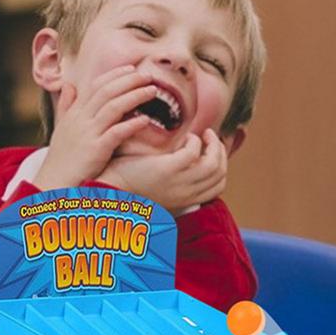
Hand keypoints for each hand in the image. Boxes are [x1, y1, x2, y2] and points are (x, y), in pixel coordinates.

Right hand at [33, 66, 156, 190]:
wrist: (54, 182)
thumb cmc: (62, 158)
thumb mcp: (62, 128)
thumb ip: (67, 106)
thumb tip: (69, 85)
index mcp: (75, 112)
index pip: (96, 85)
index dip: (115, 75)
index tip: (132, 69)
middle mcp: (81, 119)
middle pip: (107, 91)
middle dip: (129, 80)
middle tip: (148, 75)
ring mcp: (88, 133)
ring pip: (113, 107)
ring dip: (135, 96)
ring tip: (153, 91)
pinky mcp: (96, 150)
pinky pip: (116, 133)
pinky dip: (131, 124)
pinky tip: (145, 120)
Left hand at [99, 129, 227, 214]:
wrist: (112, 188)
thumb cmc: (134, 185)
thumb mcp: (163, 187)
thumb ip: (179, 179)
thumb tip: (192, 161)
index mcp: (187, 200)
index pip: (220, 186)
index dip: (223, 165)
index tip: (214, 151)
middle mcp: (187, 194)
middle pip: (220, 173)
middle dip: (221, 152)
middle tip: (211, 138)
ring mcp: (179, 183)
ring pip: (214, 164)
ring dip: (213, 145)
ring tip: (204, 134)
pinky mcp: (169, 169)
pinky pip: (193, 152)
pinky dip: (195, 141)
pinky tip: (186, 137)